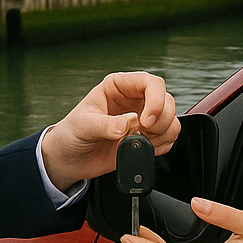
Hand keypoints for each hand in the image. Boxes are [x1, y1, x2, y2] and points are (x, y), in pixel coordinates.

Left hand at [40, 72, 178, 191]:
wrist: (70, 159)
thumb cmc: (72, 134)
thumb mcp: (83, 125)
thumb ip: (105, 124)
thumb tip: (127, 124)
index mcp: (118, 87)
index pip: (151, 83)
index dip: (156, 100)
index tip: (146, 120)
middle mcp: (134, 100)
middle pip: (167, 101)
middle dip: (160, 120)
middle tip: (142, 133)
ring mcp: (143, 119)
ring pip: (171, 121)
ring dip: (161, 134)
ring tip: (137, 141)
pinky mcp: (147, 138)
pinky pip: (168, 139)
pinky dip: (159, 147)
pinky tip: (139, 149)